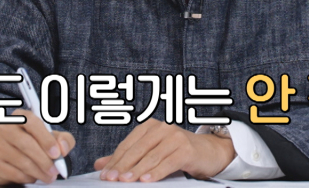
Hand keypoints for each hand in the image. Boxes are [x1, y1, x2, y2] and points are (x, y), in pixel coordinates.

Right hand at [0, 109, 74, 184]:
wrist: (8, 151)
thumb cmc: (33, 141)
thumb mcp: (50, 136)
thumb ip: (63, 139)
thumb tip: (63, 148)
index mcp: (21, 117)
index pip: (32, 123)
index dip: (46, 139)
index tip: (56, 153)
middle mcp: (6, 129)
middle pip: (26, 144)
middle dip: (44, 160)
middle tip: (55, 170)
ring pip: (22, 161)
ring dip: (39, 172)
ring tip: (49, 176)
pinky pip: (15, 174)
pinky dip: (29, 178)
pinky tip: (35, 176)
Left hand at [93, 119, 234, 181]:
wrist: (209, 151)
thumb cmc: (178, 152)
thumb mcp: (151, 152)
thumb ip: (126, 157)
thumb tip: (100, 165)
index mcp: (150, 126)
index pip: (127, 144)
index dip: (115, 160)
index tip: (104, 174)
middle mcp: (162, 128)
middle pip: (137, 150)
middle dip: (122, 166)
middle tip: (111, 179)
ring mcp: (175, 137)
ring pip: (151, 157)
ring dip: (136, 170)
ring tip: (125, 181)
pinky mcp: (186, 149)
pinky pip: (167, 162)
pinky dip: (156, 172)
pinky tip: (146, 180)